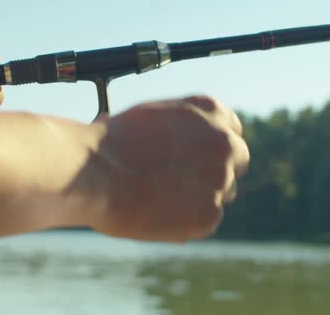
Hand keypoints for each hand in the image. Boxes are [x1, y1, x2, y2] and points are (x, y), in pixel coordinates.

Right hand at [91, 95, 248, 241]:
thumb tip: (184, 143)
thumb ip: (181, 128)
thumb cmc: (109, 143)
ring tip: (160, 197)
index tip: (200, 155)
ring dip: (201, 195)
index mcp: (209, 110)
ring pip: (223, 192)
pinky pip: (208, 219)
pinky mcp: (209, 214)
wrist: (93, 172)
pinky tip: (158, 212)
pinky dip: (189, 220)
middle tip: (187, 181)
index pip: (231, 128)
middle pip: (237, 159)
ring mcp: (220, 179)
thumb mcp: (152, 116)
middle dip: (218, 170)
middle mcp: (223, 142)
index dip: (214, 144)